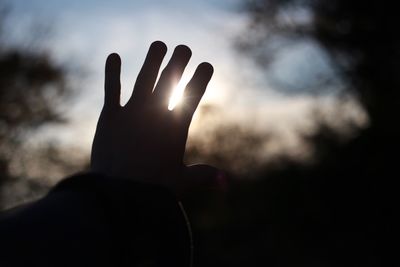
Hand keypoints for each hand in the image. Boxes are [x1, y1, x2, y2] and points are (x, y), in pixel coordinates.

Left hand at [91, 41, 220, 195]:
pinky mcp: (111, 117)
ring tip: (159, 44)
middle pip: (170, 81)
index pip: (192, 96)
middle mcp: (156, 114)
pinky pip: (112, 89)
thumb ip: (204, 175)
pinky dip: (112, 72)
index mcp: (176, 127)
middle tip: (184, 48)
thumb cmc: (154, 190)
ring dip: (153, 60)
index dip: (201, 78)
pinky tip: (113, 56)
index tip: (207, 64)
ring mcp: (133, 112)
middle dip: (178, 62)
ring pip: (144, 79)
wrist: (120, 194)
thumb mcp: (183, 182)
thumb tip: (225, 180)